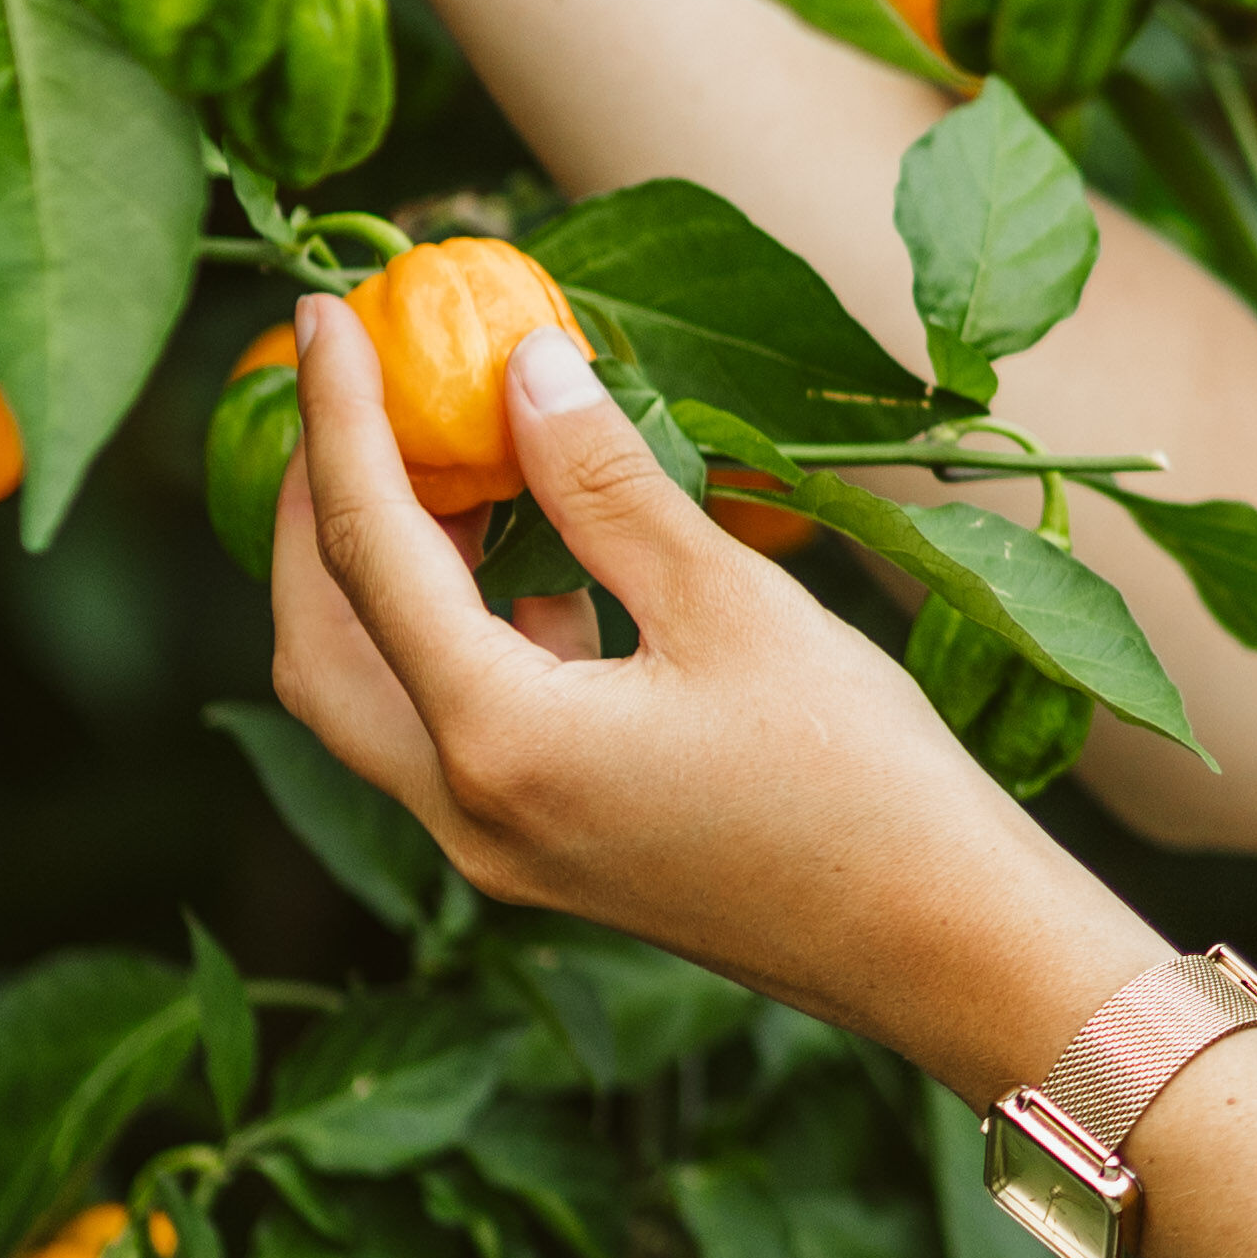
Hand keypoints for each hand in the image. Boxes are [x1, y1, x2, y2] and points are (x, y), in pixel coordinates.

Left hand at [262, 298, 1162, 1095]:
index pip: (370, 551)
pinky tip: (528, 556)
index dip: (341, 417)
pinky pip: (453, 730)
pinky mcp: (549, 855)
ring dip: (383, 576)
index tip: (328, 310)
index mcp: (499, 743)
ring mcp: (500, 848)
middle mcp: (467, 812)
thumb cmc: (862, 780)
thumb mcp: (733, 604)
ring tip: (440, 455)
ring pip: (375, 695)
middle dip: (314, 513)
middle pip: (318, 643)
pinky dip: (456, 633)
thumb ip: (607, 484)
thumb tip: (523, 365)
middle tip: (344, 394)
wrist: (943, 947)